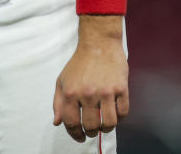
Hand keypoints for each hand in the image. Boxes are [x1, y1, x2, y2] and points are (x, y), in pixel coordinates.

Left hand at [52, 16, 128, 141]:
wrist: (98, 44)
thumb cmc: (79, 64)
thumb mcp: (62, 81)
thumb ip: (58, 103)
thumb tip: (57, 123)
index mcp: (70, 92)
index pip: (71, 122)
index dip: (75, 134)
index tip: (79, 137)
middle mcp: (87, 93)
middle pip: (91, 126)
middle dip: (91, 133)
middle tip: (91, 131)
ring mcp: (105, 91)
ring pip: (109, 123)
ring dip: (106, 129)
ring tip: (103, 126)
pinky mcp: (121, 88)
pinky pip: (123, 113)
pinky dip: (119, 118)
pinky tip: (114, 115)